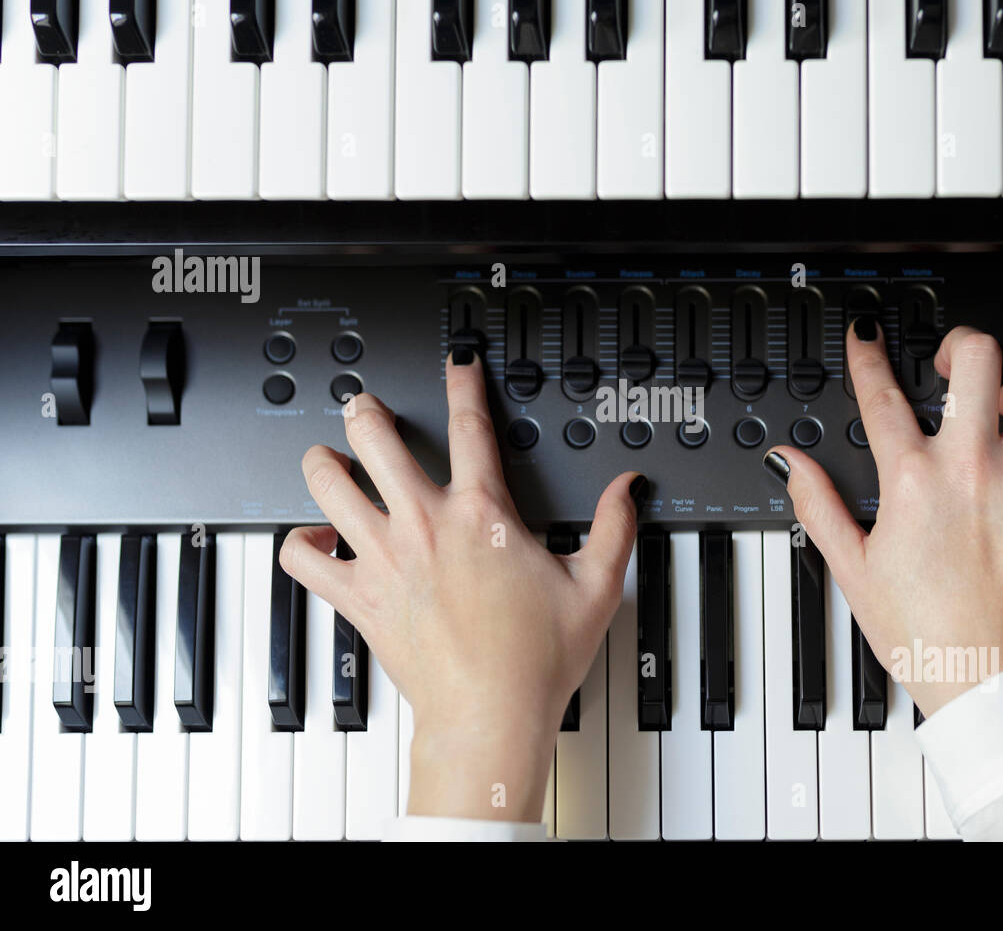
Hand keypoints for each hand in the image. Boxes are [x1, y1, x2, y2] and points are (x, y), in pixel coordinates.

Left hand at [279, 353, 643, 821]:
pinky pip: (302, 559)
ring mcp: (383, 558)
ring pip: (327, 483)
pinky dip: (299, 543)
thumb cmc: (538, 658)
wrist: (490, 715)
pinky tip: (314, 538)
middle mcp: (424, 524)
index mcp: (482, 513)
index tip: (457, 362)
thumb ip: (614, 527)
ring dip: (324, 461)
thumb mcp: (596, 585)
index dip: (462, 381)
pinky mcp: (358, 596)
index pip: (469, 425)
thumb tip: (628, 488)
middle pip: (374, 437)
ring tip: (328, 456)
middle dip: (366, 411)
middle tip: (366, 406)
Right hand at [765, 322, 1002, 716]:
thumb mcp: (852, 567)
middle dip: (959, 343)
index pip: (881, 392)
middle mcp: (971, 468)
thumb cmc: (923, 632)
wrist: (988, 680)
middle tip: (952, 362)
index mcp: (911, 480)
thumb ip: (818, 503)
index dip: (868, 352)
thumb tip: (790, 462)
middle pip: (976, 357)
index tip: (867, 334)